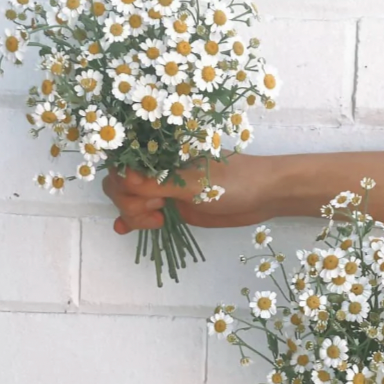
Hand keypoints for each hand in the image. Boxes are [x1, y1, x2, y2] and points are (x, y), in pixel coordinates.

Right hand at [101, 155, 288, 234]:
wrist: (263, 196)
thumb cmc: (233, 182)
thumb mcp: (194, 184)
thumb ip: (157, 182)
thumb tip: (121, 178)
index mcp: (163, 153)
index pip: (123, 165)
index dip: (125, 184)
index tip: (149, 196)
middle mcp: (159, 168)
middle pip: (121, 185)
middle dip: (131, 203)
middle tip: (160, 209)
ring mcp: (164, 189)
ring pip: (129, 201)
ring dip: (132, 215)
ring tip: (159, 221)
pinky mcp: (172, 207)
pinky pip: (143, 213)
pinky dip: (132, 220)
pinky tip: (124, 230)